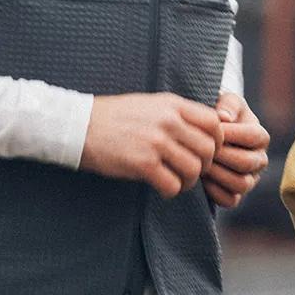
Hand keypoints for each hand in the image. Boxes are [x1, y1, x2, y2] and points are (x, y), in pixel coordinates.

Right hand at [79, 93, 223, 198]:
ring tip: (177, 182)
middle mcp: (168, 121)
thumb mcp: (150, 103)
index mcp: (173, 105)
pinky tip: (163, 188)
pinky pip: (172, 184)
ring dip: (189, 181)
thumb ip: (177, 113)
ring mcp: (156, 142)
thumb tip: (204, 129)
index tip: (206, 151)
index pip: (214, 123)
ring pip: (194, 169)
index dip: (216, 141)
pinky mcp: (143, 163)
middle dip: (205, 165)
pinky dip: (172, 191)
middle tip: (191, 171)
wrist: (77, 126)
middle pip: (209, 149)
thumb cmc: (114, 117)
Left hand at [202, 92, 270, 208]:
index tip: (211, 129)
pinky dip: (215, 192)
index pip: (254, 136)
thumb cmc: (216, 113)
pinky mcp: (236, 194)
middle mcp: (259, 159)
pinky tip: (202, 179)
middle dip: (222, 156)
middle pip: (247, 163)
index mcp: (260, 136)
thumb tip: (224, 117)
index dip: (232, 133)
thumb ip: (227, 104)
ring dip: (218, 174)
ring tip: (201, 164)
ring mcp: (250, 179)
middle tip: (202, 149)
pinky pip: (230, 200)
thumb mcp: (224, 100)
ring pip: (241, 184)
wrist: (203, 133)